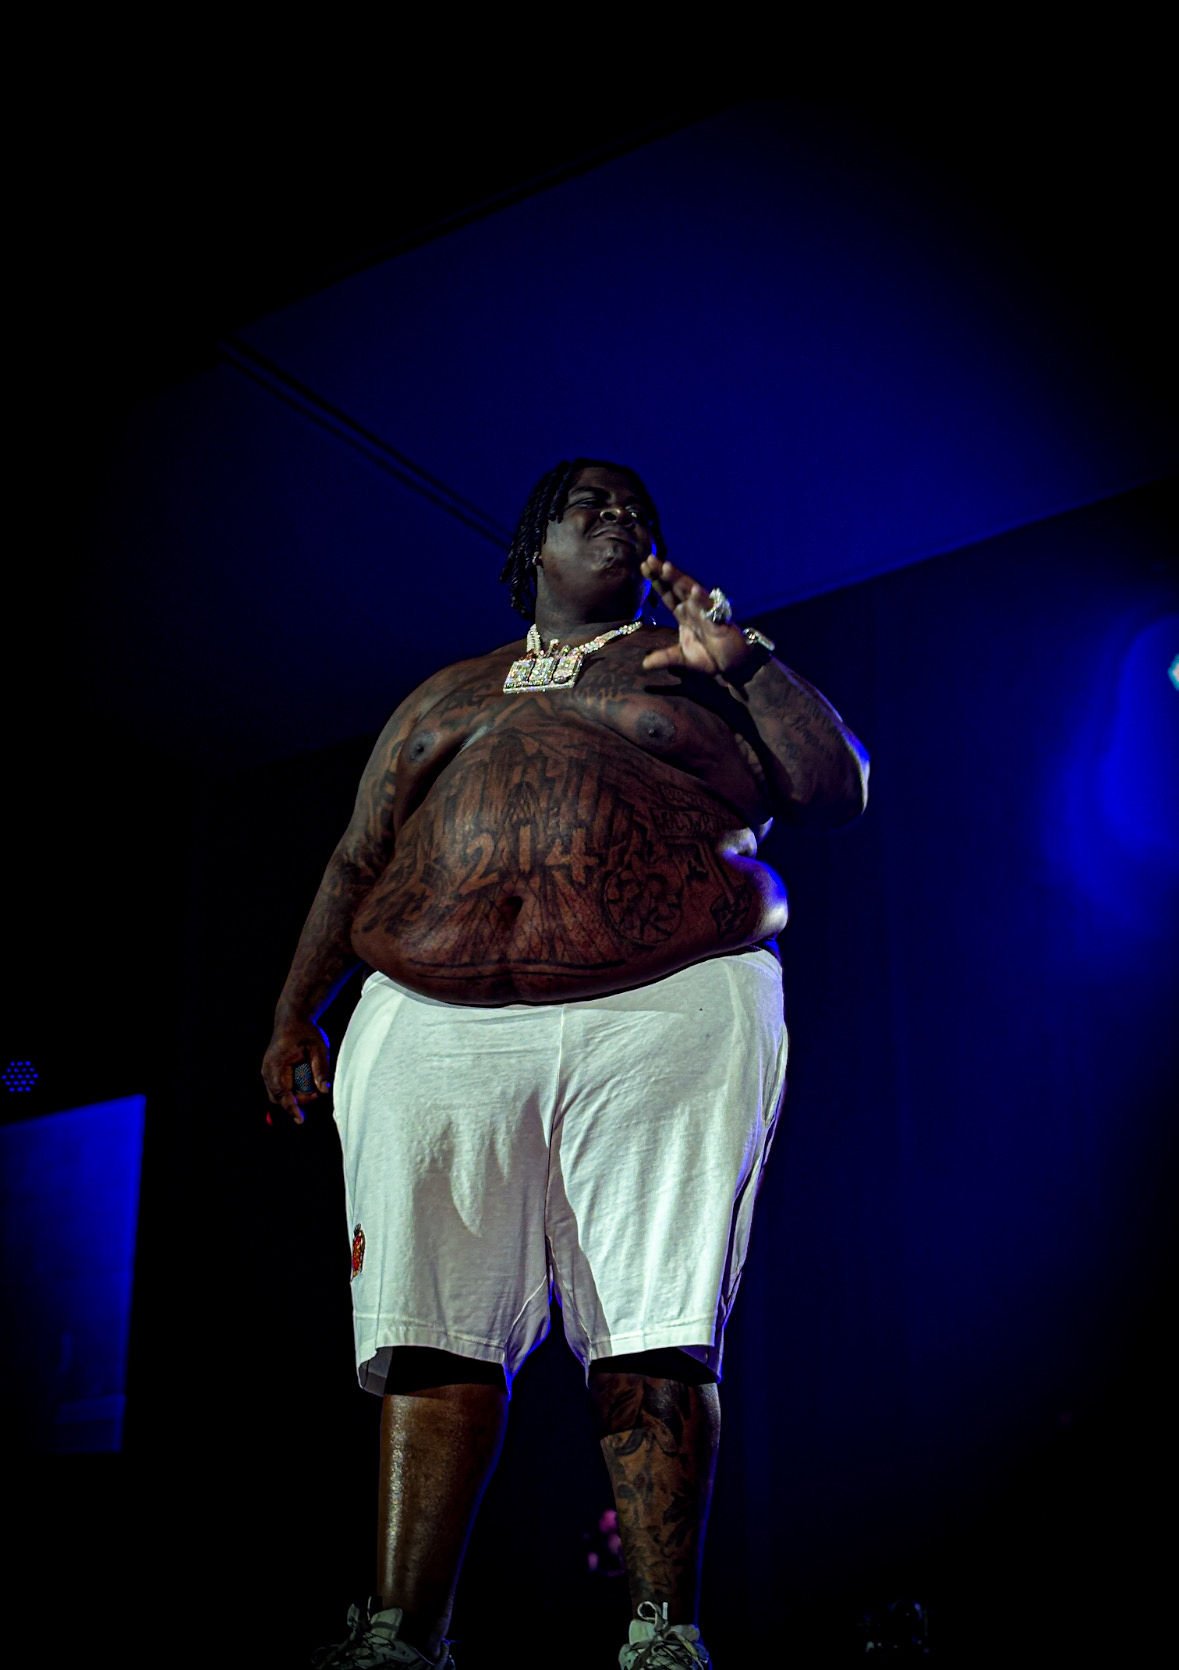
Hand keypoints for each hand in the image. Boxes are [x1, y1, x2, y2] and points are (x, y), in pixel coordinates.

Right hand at [262, 1017, 330, 1125]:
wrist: (292, 1018)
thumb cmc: (306, 1031)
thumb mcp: (319, 1048)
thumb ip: (321, 1070)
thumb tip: (324, 1091)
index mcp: (276, 1064)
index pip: (282, 1092)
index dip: (292, 1108)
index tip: (300, 1120)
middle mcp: (268, 1070)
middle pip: (280, 1098)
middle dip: (298, 1100)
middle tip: (316, 1091)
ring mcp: (268, 1072)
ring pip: (280, 1094)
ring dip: (296, 1094)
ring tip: (312, 1081)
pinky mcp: (272, 1072)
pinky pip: (281, 1087)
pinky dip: (293, 1088)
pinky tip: (304, 1077)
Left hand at [640, 558, 761, 680]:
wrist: (734, 666)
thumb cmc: (711, 657)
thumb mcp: (683, 659)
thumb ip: (665, 658)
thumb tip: (644, 664)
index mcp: (684, 614)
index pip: (668, 594)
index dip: (657, 581)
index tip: (644, 567)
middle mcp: (694, 608)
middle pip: (676, 587)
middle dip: (663, 573)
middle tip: (649, 559)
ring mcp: (706, 612)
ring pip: (691, 592)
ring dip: (679, 579)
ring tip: (666, 567)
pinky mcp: (719, 621)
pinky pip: (710, 608)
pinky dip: (702, 599)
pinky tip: (695, 590)